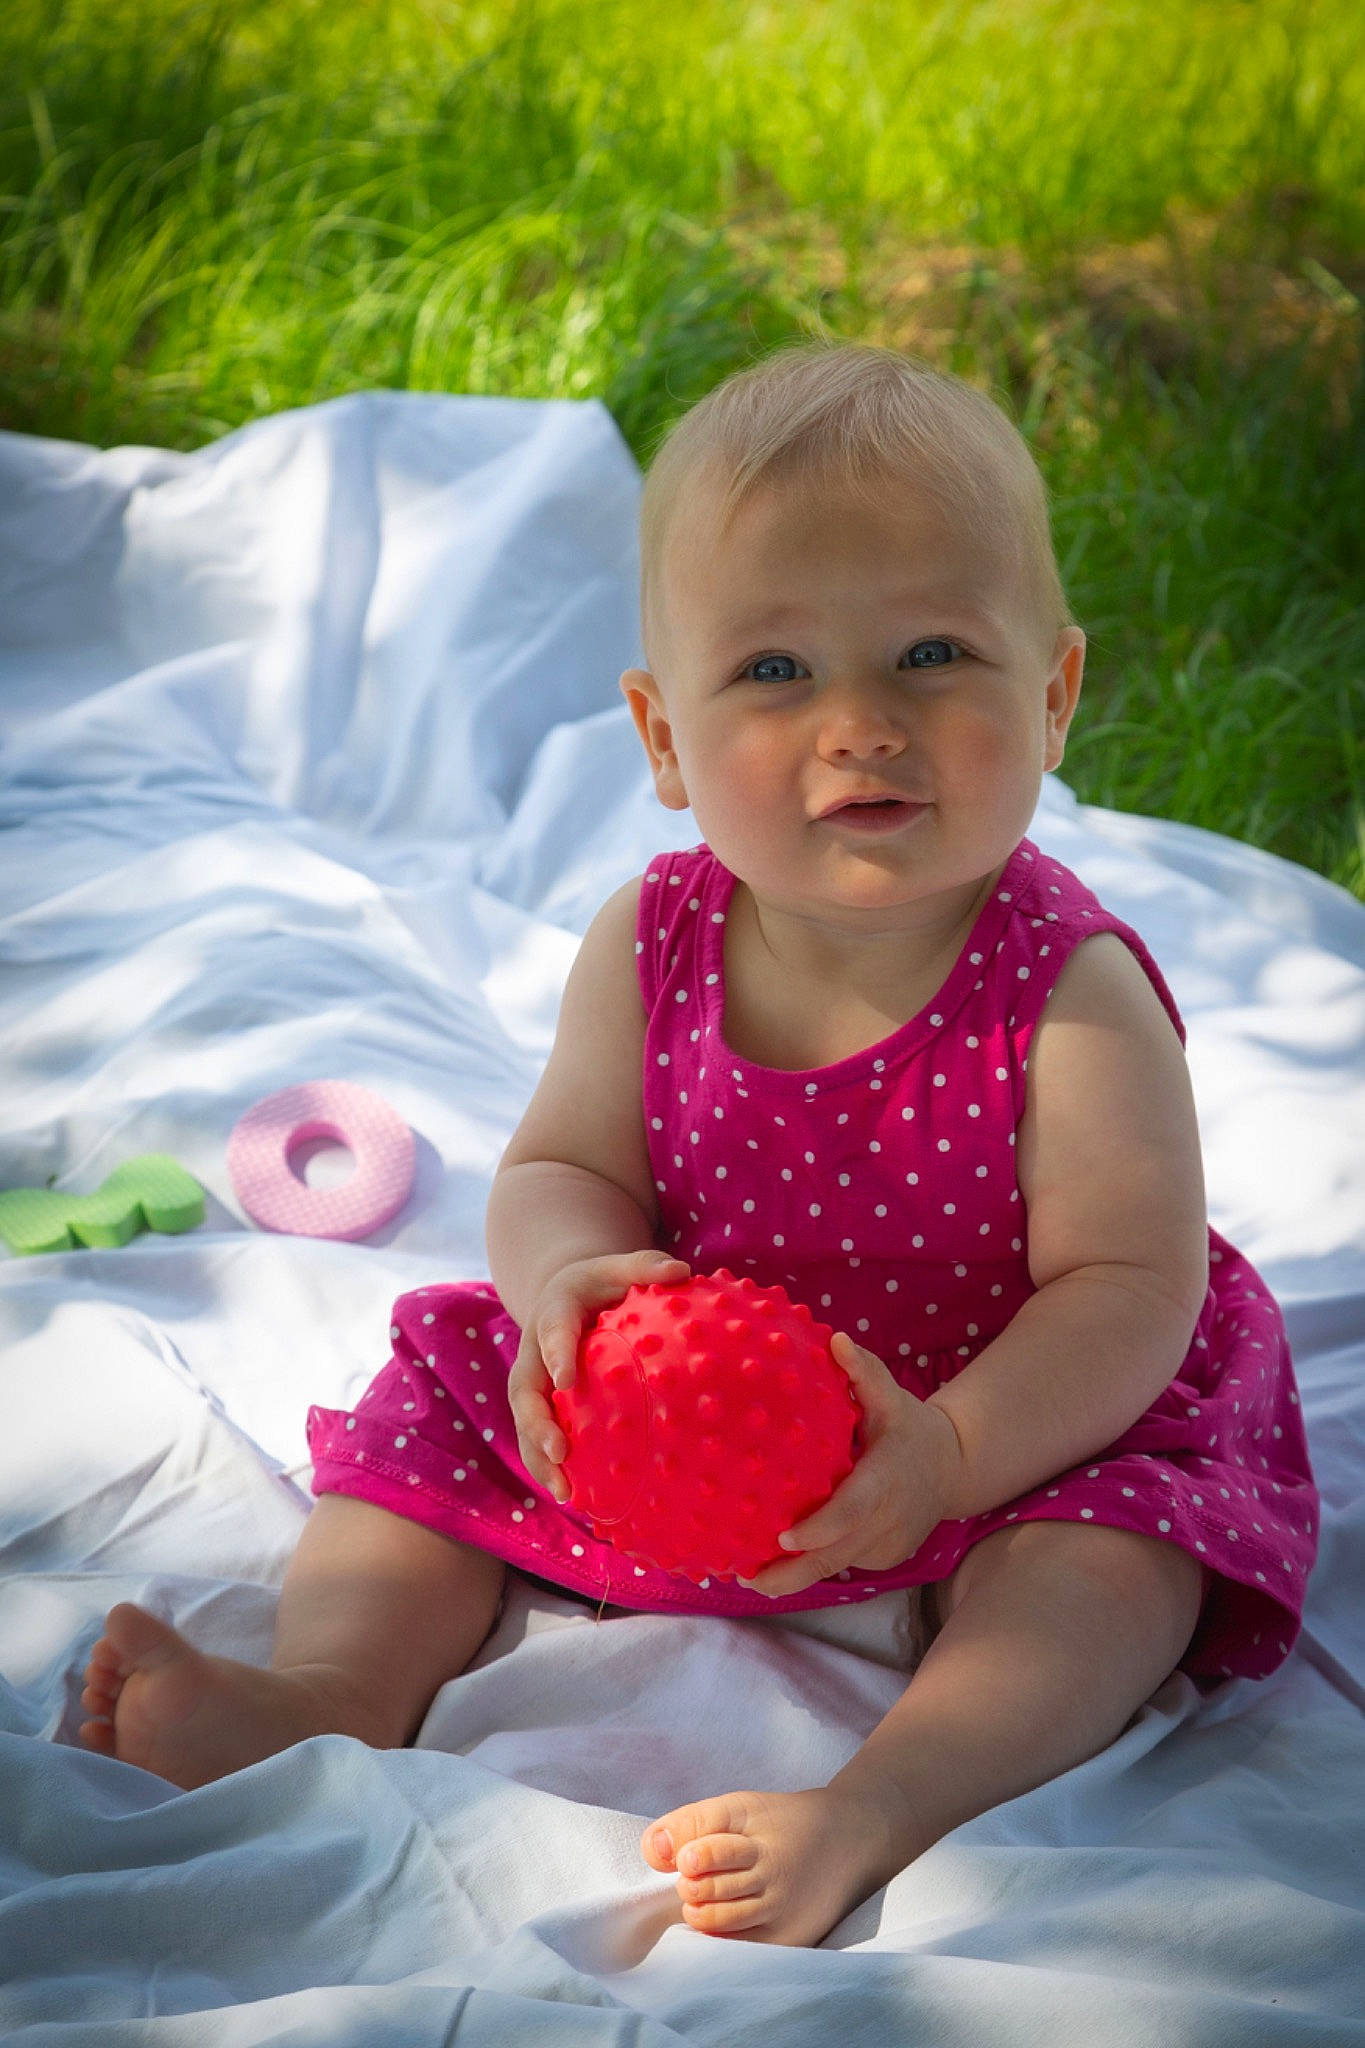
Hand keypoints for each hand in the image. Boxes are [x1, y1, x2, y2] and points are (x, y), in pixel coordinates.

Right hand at [506, 1249, 690, 1503]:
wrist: (565, 1295)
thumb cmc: (602, 1282)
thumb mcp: (618, 1266)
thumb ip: (646, 1265)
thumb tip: (683, 1272)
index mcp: (552, 1313)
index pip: (551, 1333)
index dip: (555, 1355)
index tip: (566, 1381)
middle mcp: (533, 1353)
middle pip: (524, 1392)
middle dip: (536, 1425)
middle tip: (559, 1454)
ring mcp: (533, 1384)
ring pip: (526, 1425)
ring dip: (539, 1460)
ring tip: (565, 1493)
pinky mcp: (540, 1407)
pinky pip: (541, 1438)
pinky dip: (554, 1467)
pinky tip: (580, 1497)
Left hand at [736, 1332, 964, 1597]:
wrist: (954, 1469)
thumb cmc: (911, 1428)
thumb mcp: (894, 1396)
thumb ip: (865, 1372)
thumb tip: (837, 1340)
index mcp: (886, 1480)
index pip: (853, 1510)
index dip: (820, 1528)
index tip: (784, 1537)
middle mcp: (888, 1519)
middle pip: (837, 1555)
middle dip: (793, 1573)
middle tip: (747, 1577)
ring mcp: (887, 1545)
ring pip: (837, 1566)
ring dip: (794, 1577)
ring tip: (748, 1577)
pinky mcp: (884, 1558)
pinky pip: (844, 1562)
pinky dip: (813, 1565)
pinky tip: (775, 1565)